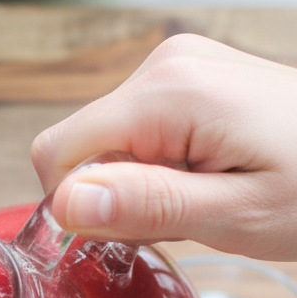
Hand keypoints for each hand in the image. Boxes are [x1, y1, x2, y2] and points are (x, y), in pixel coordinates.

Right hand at [30, 33, 296, 260]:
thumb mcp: (237, 217)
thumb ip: (146, 207)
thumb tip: (64, 204)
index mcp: (169, 93)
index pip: (58, 152)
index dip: (80, 208)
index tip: (134, 234)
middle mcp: (165, 64)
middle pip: (82, 147)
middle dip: (118, 196)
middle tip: (190, 216)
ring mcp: (177, 64)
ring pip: (107, 143)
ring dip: (142, 184)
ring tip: (209, 196)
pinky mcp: (188, 76)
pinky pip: (137, 130)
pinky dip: (160, 166)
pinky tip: (209, 176)